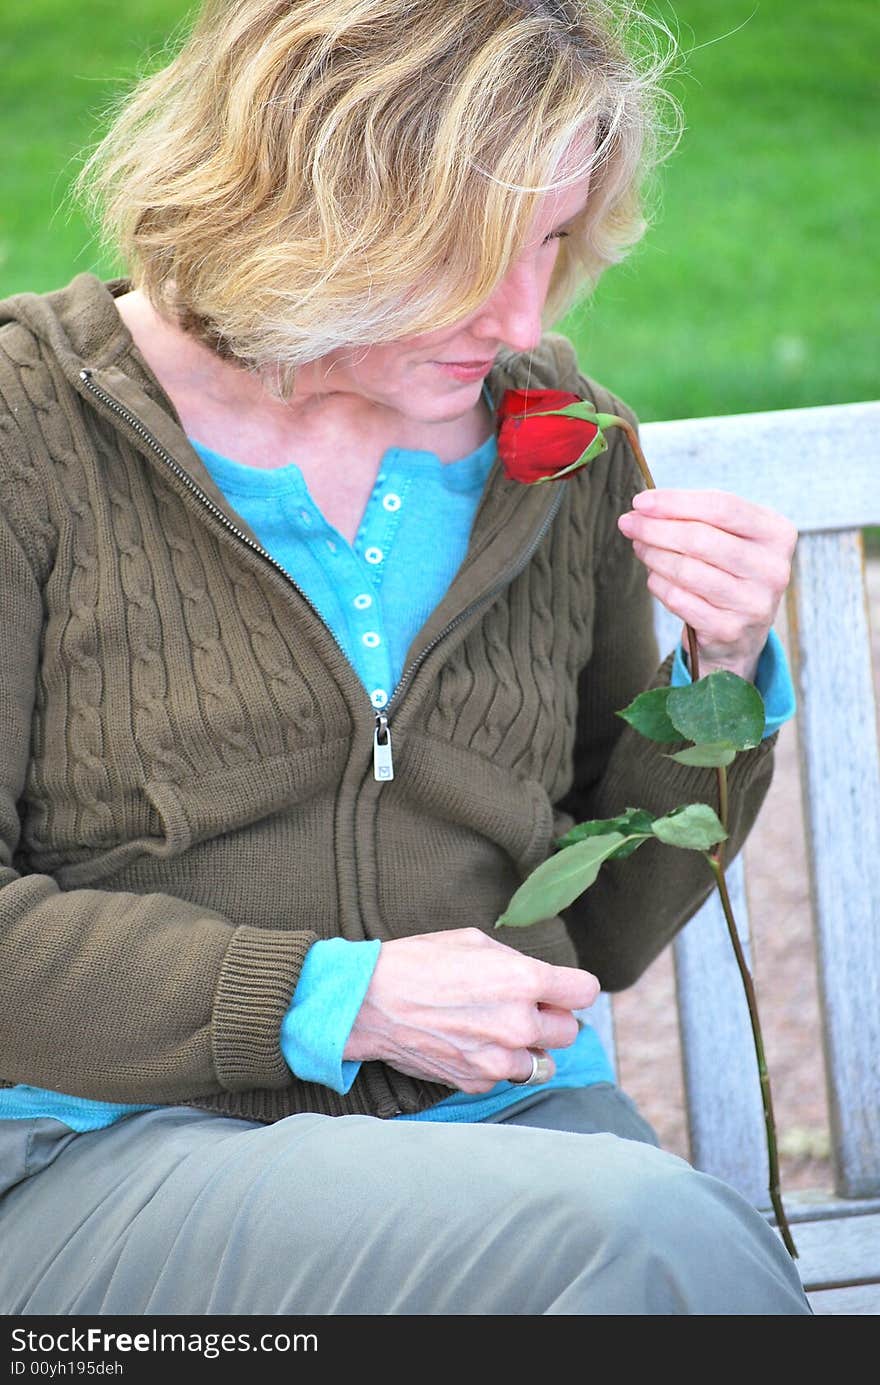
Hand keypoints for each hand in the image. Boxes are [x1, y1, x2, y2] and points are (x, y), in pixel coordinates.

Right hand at [343, 928, 599, 1092]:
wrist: (369, 1002)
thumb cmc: (419, 962)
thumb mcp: (474, 941)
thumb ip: (518, 963)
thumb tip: (543, 980)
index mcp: (524, 980)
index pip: (586, 992)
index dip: (572, 988)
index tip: (559, 989)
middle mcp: (519, 1024)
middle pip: (570, 1031)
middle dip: (550, 1018)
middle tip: (521, 1008)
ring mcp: (499, 1060)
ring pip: (543, 1063)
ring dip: (527, 1048)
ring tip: (496, 1030)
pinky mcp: (478, 1083)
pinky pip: (506, 1078)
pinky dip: (495, 1065)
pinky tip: (468, 1044)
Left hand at [618, 488, 797, 681]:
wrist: (742, 634)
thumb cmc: (729, 572)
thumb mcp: (729, 538)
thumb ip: (697, 517)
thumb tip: (644, 508)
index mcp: (777, 534)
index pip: (723, 507)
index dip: (676, 501)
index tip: (640, 502)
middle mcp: (772, 569)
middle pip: (700, 538)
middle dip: (656, 528)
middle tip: (629, 524)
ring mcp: (753, 603)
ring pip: (686, 570)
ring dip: (653, 555)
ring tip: (640, 547)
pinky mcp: (729, 630)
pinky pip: (679, 599)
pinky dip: (659, 584)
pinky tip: (654, 576)